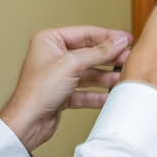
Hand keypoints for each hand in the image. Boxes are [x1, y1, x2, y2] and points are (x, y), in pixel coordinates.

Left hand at [0, 26, 132, 152]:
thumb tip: (118, 41)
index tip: (126, 39)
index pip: (84, 34)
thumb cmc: (37, 91)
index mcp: (49, 41)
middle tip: (129, 59)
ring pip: (88, 73)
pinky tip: (110, 96)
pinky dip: (97, 94)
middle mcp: (53, 56)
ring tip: (123, 78)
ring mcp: (58, 76)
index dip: (107, 36)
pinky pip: (85, 91)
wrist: (28, 122)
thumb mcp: (72, 64)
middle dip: (109, 58)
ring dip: (106, 77)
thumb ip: (98, 52)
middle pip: (88, 53)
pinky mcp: (62, 94)